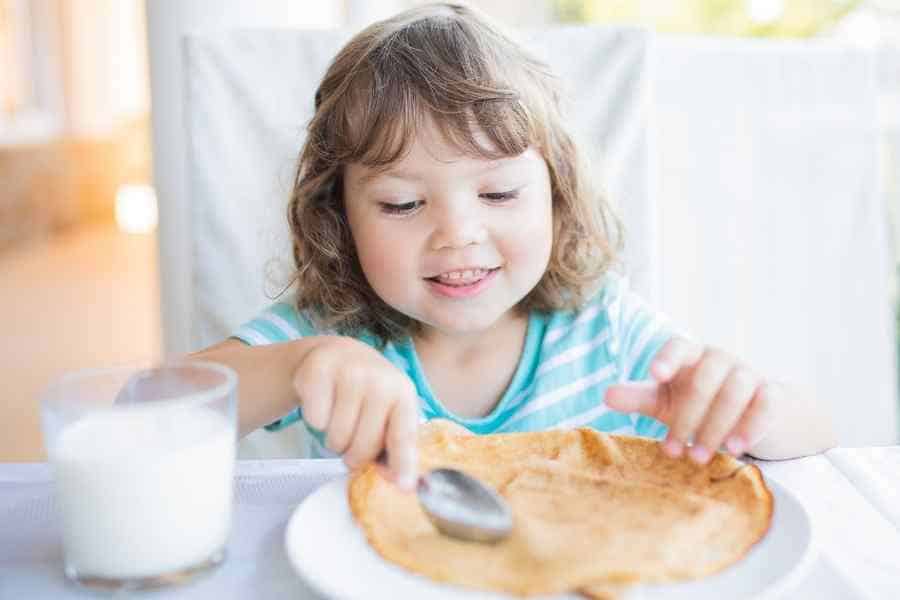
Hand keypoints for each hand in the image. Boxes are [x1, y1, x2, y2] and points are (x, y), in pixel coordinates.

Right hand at [292, 336, 419, 489]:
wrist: (338, 354)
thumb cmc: (368, 393)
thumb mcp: (389, 411)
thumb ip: (395, 445)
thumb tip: (399, 482)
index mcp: (402, 392)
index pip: (402, 435)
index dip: (402, 464)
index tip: (403, 488)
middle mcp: (379, 379)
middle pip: (363, 445)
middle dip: (354, 455)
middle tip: (352, 443)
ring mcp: (348, 371)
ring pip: (336, 437)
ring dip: (333, 440)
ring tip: (339, 421)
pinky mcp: (318, 370)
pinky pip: (315, 420)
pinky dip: (315, 421)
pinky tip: (323, 404)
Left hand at [604, 338, 775, 463]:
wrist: (754, 410)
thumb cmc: (699, 403)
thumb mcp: (666, 402)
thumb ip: (638, 398)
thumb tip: (605, 395)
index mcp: (689, 356)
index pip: (678, 346)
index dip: (667, 358)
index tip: (656, 375)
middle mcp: (719, 359)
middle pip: (704, 379)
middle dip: (687, 418)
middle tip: (674, 453)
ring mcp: (748, 374)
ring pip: (735, 391)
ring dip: (716, 426)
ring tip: (700, 457)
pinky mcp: (772, 393)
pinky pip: (766, 403)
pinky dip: (752, 425)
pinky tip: (737, 448)